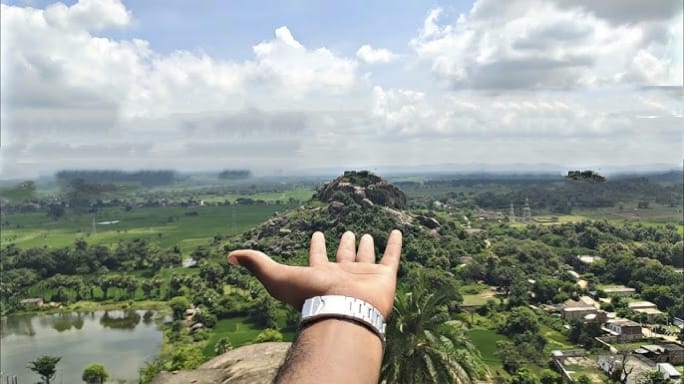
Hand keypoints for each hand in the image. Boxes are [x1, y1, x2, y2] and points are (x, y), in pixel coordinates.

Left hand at [227, 230, 401, 317]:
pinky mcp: (384, 277)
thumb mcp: (277, 276)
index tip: (317, 234)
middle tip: (346, 233)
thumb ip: (256, 264)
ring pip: (365, 257)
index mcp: (320, 275)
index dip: (317, 246)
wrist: (344, 311)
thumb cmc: (311, 296)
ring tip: (366, 234)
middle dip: (343, 245)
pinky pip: (392, 258)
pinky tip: (397, 234)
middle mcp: (342, 275)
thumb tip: (229, 256)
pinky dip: (395, 246)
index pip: (317, 258)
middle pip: (343, 257)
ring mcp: (364, 276)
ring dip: (365, 246)